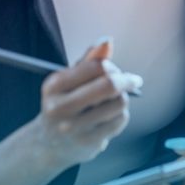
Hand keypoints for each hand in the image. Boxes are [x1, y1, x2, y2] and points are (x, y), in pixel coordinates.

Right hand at [34, 39, 142, 169]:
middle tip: (134, 80)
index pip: (94, 66)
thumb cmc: (64, 105)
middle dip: (127, 80)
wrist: (49, 144)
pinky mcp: (88, 142)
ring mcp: (74, 127)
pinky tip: (110, 117)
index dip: (112, 66)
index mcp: (54, 86)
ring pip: (119, 103)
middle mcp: (61, 107)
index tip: (118, 70)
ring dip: (123, 99)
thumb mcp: (69, 82)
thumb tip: (107, 41)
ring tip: (113, 102)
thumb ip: (88, 61)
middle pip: (109, 85)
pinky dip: (121, 115)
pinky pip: (120, 120)